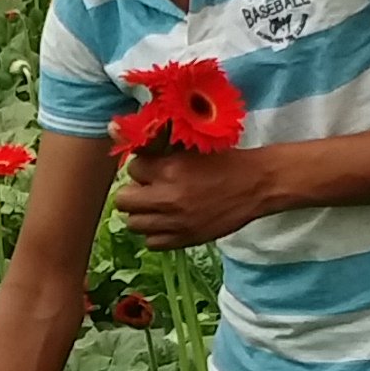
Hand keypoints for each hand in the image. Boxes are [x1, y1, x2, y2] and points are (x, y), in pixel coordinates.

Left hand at [112, 145, 276, 250]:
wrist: (255, 185)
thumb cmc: (225, 161)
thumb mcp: (191, 146)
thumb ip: (155, 142)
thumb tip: (113, 128)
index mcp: (170, 169)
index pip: (132, 169)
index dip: (142, 167)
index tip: (153, 168)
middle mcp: (168, 198)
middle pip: (124, 200)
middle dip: (133, 192)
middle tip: (147, 188)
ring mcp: (175, 222)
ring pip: (134, 223)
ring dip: (141, 213)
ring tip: (156, 206)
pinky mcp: (185, 239)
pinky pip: (152, 242)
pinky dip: (155, 233)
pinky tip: (166, 222)